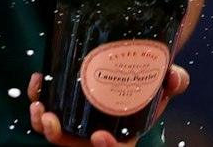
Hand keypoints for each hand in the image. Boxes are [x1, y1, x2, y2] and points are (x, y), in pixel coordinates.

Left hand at [26, 67, 189, 146]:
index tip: (99, 135)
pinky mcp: (63, 109)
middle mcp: (94, 136)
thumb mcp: (163, 87)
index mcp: (121, 136)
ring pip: (53, 132)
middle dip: (57, 135)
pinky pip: (44, 112)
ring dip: (40, 122)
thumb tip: (175, 76)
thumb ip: (173, 83)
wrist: (132, 73)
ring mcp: (76, 125)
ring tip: (38, 103)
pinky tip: (39, 80)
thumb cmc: (147, 89)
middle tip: (50, 118)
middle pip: (71, 145)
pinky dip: (38, 97)